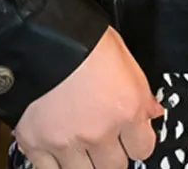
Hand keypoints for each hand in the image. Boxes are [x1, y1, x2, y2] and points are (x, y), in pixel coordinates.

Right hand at [9, 25, 163, 168]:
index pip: (143, 150)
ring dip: (83, 161)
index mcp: (126, 107)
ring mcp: (66, 142)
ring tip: (78, 140)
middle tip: (103, 137)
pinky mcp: (35, 144)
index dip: (136, 141)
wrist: (35, 32)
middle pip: (114, 167)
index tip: (130, 135)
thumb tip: (152, 111)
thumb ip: (140, 90)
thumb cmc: (80, 35)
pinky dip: (53, 164)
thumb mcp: (121, 53)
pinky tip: (56, 148)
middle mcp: (99, 131)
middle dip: (110, 154)